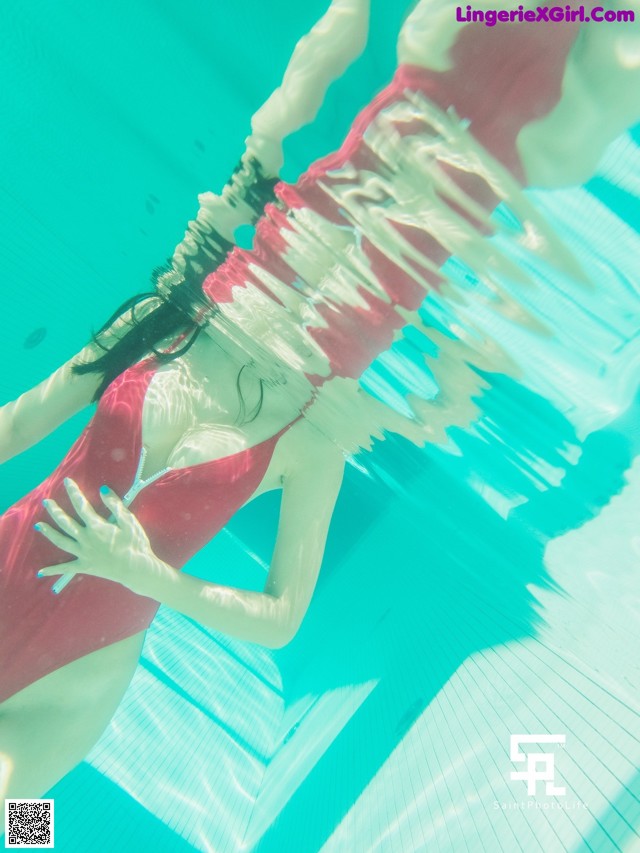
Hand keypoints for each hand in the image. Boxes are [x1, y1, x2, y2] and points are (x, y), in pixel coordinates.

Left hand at [35, 478, 161, 596]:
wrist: (137, 569)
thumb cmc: (135, 544)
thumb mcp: (129, 521)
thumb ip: (115, 505)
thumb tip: (102, 489)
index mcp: (96, 526)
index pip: (81, 505)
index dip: (73, 492)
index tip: (67, 482)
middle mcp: (85, 539)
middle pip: (65, 523)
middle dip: (55, 511)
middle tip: (46, 502)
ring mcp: (83, 553)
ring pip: (61, 541)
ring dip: (49, 533)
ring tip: (39, 525)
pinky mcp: (84, 566)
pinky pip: (65, 568)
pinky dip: (52, 570)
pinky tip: (40, 572)